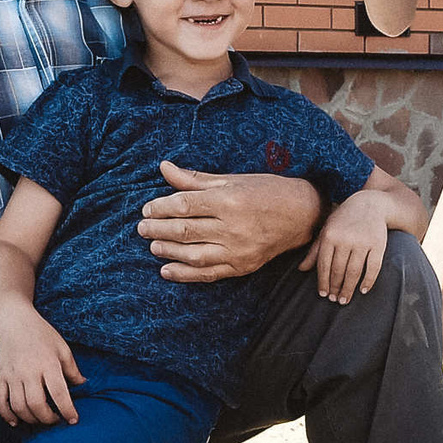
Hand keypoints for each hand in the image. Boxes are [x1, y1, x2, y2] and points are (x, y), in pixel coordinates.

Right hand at [0, 314, 82, 424]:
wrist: (14, 321)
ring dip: (31, 419)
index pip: (59, 394)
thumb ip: (72, 369)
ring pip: (19, 407)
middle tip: (55, 419)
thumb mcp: (62, 348)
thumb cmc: (41, 334)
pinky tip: (15, 421)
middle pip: (37, 405)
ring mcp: (12, 375)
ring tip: (39, 418)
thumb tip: (83, 384)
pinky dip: (6, 415)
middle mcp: (28, 372)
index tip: (73, 420)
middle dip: (48, 419)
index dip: (67, 411)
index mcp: (48, 364)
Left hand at [138, 161, 321, 282]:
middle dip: (158, 229)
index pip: (185, 205)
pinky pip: (208, 274)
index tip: (147, 209)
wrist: (301, 214)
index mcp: (229, 200)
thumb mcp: (230, 180)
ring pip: (194, 254)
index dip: (161, 208)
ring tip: (152, 245)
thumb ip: (195, 179)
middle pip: (185, 230)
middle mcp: (233, 227)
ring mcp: (238, 250)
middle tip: (141, 228)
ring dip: (168, 251)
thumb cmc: (264, 191)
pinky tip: (167, 270)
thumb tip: (164, 167)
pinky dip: (185, 274)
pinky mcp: (242, 266)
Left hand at [299, 189, 387, 303]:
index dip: (323, 282)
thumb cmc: (344, 219)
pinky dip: (368, 281)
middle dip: (335, 287)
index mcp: (330, 235)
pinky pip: (373, 267)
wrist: (370, 203)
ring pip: (354, 271)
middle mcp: (345, 239)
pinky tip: (363, 290)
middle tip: (335, 300)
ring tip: (344, 299)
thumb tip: (301, 270)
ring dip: (348, 288)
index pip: (324, 265)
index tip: (323, 295)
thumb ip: (315, 250)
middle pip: (338, 270)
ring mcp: (363, 242)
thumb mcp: (327, 230)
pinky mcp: (378, 244)